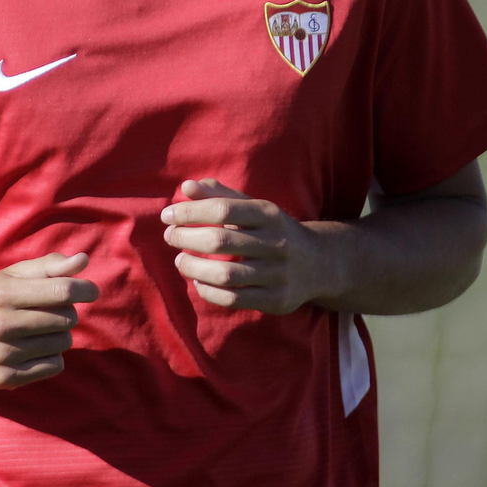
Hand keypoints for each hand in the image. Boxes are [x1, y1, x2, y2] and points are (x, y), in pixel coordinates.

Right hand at [0, 252, 98, 388]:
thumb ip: (49, 266)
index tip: (91, 291)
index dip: (84, 290)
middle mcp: (1, 324)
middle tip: (51, 312)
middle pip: (66, 318)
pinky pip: (54, 366)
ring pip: (63, 343)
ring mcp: (2, 354)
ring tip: (41, 330)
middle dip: (67, 313)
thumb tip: (83, 260)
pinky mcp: (5, 378)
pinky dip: (52, 356)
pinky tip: (35, 348)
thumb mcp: (12, 275)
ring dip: (60, 335)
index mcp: (4, 293)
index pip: (62, 291)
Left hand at [160, 179, 326, 314]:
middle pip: (221, 240)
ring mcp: (277, 274)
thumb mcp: (255, 209)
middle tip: (170, 236)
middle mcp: (276, 242)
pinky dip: (209, 292)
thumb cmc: (275, 231)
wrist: (319, 264)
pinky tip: (199, 282)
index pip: (223, 208)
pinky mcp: (275, 300)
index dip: (190, 211)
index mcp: (269, 214)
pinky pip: (234, 299)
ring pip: (225, 274)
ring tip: (180, 261)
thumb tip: (186, 186)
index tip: (168, 215)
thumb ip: (221, 196)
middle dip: (186, 237)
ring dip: (193, 267)